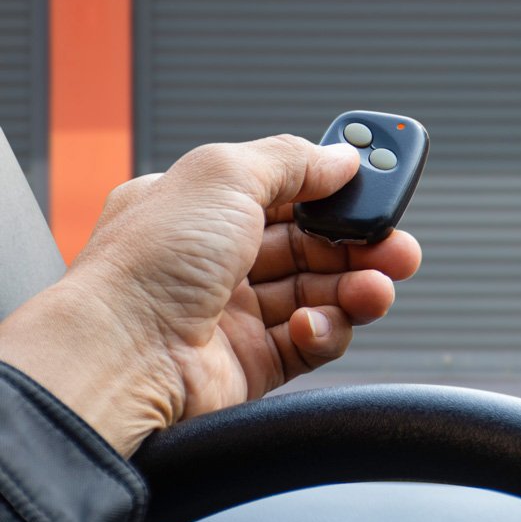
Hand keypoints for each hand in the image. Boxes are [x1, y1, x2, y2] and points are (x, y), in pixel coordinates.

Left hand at [0, 135, 421, 455]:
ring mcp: (235, 314)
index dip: (333, 188)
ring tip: (378, 286)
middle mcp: (216, 260)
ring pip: (321, 293)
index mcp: (199, 208)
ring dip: (358, 287)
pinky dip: (326, 330)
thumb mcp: (225, 175)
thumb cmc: (148, 266)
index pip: (285, 190)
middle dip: (362, 242)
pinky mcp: (253, 363)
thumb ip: (292, 160)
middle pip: (314, 244)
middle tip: (397, 243)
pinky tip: (315, 323)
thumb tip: (341, 158)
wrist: (123, 359)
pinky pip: (311, 341)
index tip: (376, 185)